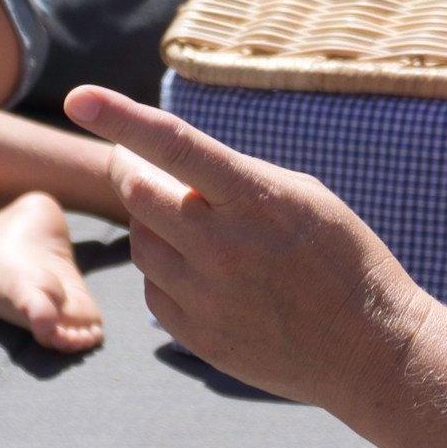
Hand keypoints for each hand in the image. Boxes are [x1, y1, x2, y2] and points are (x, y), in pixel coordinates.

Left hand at [63, 87, 429, 409]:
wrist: (368, 349)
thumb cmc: (344, 257)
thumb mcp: (302, 195)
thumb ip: (235, 177)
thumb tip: (168, 165)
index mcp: (255, 199)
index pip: (174, 145)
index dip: (120, 117)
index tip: (78, 98)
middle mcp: (222, 246)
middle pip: (138, 192)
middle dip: (135, 170)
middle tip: (151, 168)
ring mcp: (205, 296)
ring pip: (140, 241)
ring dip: (155, 224)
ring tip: (204, 232)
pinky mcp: (196, 336)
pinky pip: (153, 290)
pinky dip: (168, 273)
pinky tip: (210, 276)